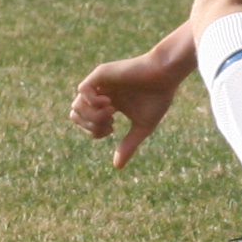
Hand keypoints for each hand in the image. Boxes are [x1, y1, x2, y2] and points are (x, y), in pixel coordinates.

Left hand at [70, 46, 191, 167]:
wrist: (166, 75)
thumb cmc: (157, 98)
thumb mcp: (142, 127)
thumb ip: (128, 145)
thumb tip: (117, 167)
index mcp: (107, 104)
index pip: (86, 122)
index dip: (94, 131)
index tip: (113, 128)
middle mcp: (100, 93)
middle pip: (76, 115)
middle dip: (91, 125)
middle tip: (110, 123)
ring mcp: (98, 83)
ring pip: (76, 105)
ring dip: (92, 115)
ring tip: (111, 112)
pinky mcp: (101, 73)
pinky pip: (82, 90)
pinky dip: (92, 102)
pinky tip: (110, 103)